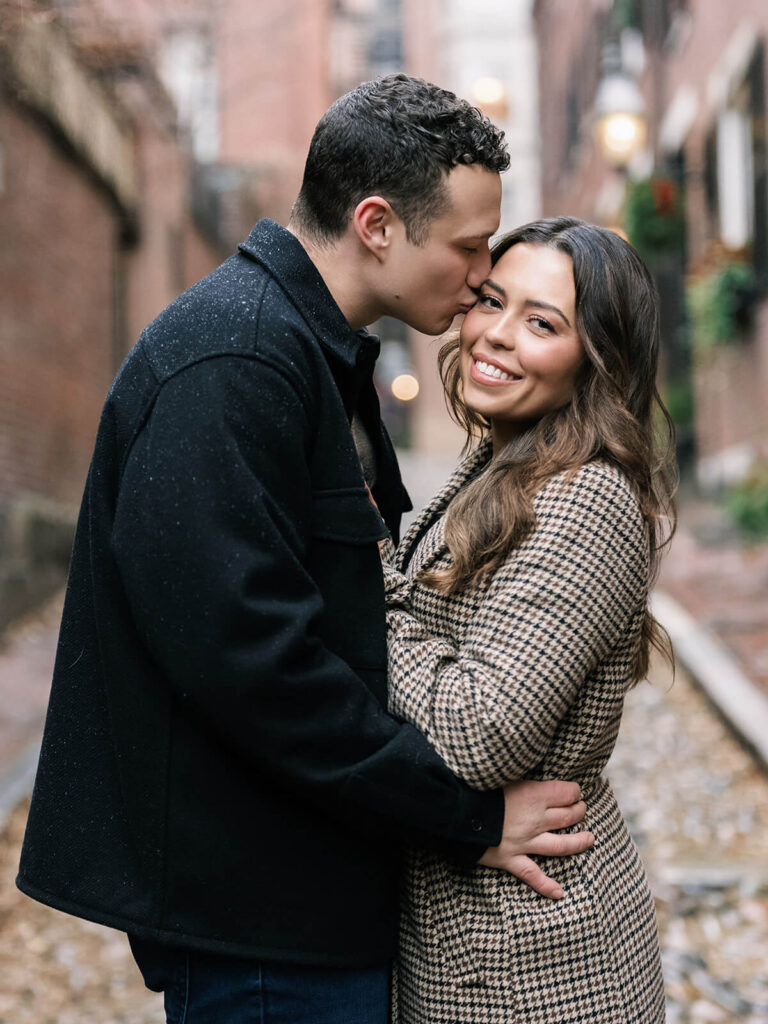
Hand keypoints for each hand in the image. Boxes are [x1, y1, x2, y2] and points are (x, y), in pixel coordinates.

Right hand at [478, 779, 593, 898]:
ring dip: (578, 842)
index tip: (575, 791)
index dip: (574, 791)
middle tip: (581, 810)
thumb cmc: (475, 787)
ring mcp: (525, 842)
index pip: (566, 793)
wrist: (455, 812)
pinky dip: (547, 886)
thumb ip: (521, 777)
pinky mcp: (511, 859)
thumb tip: (531, 774)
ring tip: (589, 839)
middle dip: (579, 812)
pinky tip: (559, 893)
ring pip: (560, 845)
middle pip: (568, 817)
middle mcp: (535, 820)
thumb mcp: (501, 773)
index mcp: (533, 795)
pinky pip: (533, 875)